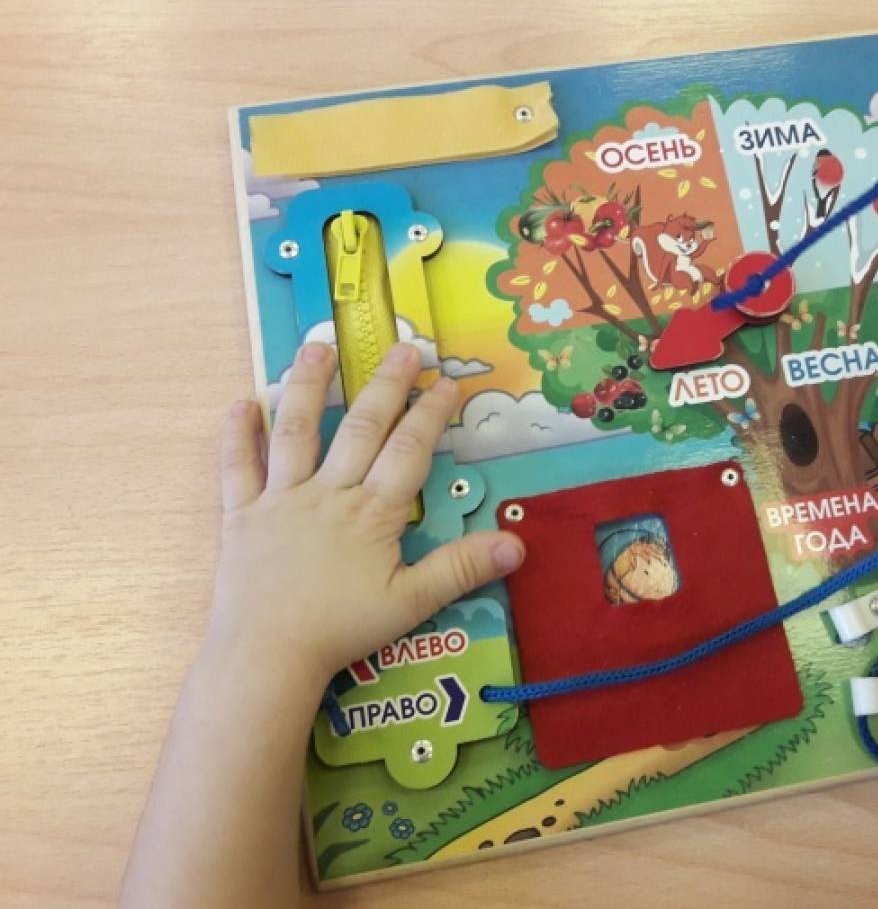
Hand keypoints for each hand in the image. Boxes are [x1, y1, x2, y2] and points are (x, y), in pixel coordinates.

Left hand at [208, 341, 524, 687]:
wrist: (266, 654)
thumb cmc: (342, 629)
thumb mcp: (412, 602)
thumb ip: (462, 568)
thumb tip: (516, 544)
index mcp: (372, 512)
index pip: (408, 449)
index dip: (431, 413)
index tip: (448, 382)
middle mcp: (328, 493)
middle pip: (360, 427)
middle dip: (386, 385)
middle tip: (404, 348)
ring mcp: (280, 499)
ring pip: (295, 431)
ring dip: (307, 386)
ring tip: (318, 347)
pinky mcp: (241, 515)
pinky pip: (236, 468)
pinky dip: (236, 435)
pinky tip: (241, 403)